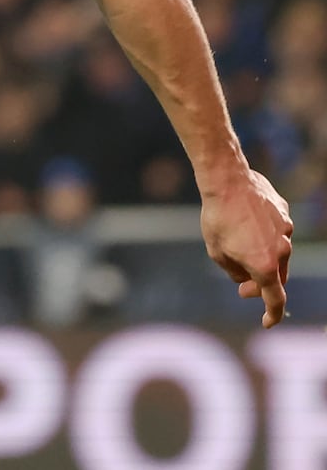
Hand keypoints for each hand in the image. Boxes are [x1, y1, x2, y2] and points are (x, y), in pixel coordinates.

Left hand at [201, 167, 292, 327]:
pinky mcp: (285, 213)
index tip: (268, 322)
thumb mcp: (217, 252)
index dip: (272, 314)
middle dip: (260, 284)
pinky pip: (276, 231)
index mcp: (266, 264)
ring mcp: (287, 230)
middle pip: (277, 276)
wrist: (227, 181)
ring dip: (262, 257)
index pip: (275, 298)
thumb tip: (245, 278)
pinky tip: (246, 224)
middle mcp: (282, 249)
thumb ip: (234, 272)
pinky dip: (264, 234)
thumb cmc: (217, 218)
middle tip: (242, 287)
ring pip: (278, 253)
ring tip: (237, 245)